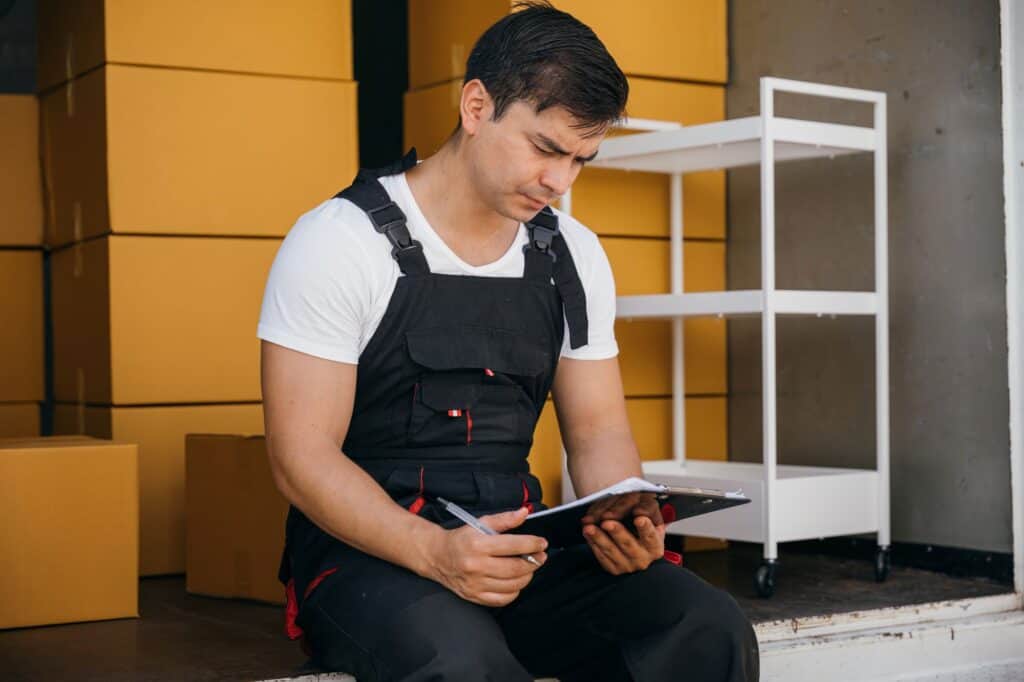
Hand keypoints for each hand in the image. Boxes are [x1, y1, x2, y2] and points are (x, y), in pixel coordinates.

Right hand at [426, 507, 547, 606]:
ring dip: (527, 576)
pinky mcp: (475, 596)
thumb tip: (525, 513)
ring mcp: (476, 583)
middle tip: (540, 556)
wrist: (438, 556)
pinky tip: (515, 581)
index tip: (542, 543)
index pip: (513, 545)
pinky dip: (514, 591)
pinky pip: (503, 599)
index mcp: (478, 544)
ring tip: (529, 567)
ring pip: (512, 585)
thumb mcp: (480, 523)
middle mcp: (476, 565)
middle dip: (534, 562)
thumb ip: (504, 519)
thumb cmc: (462, 539)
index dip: (532, 544)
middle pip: (516, 568)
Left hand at [581, 493, 665, 574]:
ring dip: (599, 538)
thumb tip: (639, 511)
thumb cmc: (643, 529)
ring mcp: (626, 565)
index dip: (645, 528)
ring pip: (611, 551)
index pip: (651, 536)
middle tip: (607, 522)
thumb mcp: (651, 518)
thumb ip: (646, 510)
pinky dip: (593, 543)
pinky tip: (587, 532)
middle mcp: (642, 559)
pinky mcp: (613, 568)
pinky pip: (601, 556)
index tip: (639, 518)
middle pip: (628, 544)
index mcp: (654, 547)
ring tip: (589, 527)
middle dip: (617, 532)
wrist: (638, 547)